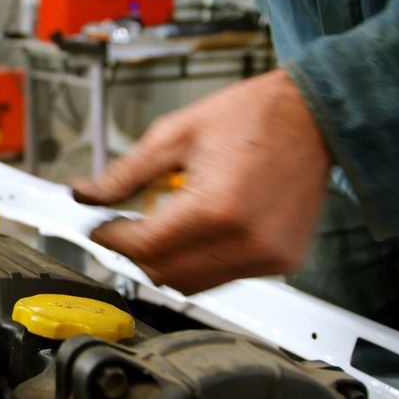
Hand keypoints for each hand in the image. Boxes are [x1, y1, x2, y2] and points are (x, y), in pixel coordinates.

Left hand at [71, 69, 331, 293]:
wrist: (315, 115)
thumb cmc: (254, 115)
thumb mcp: (175, 134)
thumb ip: (124, 173)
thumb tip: (84, 195)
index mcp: (216, 206)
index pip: (143, 246)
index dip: (112, 238)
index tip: (101, 227)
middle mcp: (245, 239)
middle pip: (163, 273)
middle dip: (136, 251)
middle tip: (127, 223)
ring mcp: (267, 256)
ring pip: (191, 284)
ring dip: (167, 259)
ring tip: (168, 220)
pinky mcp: (282, 261)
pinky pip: (223, 277)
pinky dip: (201, 259)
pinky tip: (201, 227)